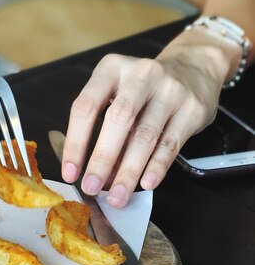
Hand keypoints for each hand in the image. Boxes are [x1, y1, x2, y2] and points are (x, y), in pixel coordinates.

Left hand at [61, 27, 239, 207]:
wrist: (195, 68)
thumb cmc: (143, 89)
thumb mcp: (117, 94)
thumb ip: (103, 129)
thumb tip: (94, 174)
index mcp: (111, 69)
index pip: (86, 106)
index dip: (75, 142)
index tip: (70, 173)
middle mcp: (141, 75)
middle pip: (118, 119)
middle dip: (102, 158)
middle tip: (91, 187)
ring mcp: (170, 90)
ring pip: (145, 135)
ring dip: (129, 171)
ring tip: (117, 196)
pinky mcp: (193, 108)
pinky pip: (171, 143)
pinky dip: (157, 166)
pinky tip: (146, 184)